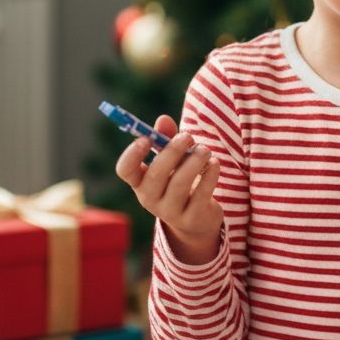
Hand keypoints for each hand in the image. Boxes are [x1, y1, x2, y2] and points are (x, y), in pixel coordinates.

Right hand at [115, 114, 222, 263]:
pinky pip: (200, 194)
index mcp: (140, 181)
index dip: (132, 154)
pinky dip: (209, 175)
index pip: (125, 170)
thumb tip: (163, 119)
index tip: (147, 138)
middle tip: (188, 136)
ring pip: (179, 184)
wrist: (196, 220)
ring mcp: (170, 212)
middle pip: (155, 174)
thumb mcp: (172, 161)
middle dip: (172, 151)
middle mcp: (149, 198)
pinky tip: (215, 163)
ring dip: (194, 161)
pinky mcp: (191, 218)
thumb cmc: (180, 181)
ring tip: (205, 150)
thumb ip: (166, 139)